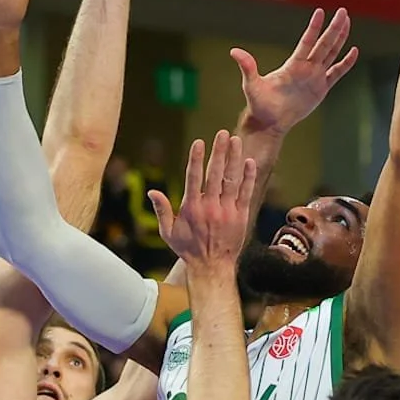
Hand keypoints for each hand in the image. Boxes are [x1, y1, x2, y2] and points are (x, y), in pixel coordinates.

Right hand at [152, 132, 255, 271]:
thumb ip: (161, 209)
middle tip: (221, 133)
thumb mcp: (168, 232)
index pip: (194, 178)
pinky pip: (246, 192)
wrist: (212, 267)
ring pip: (232, 180)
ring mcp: (227, 211)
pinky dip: (248, 177)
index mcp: (191, 208)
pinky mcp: (241, 216)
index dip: (196, 158)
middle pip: (215, 174)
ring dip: (234, 158)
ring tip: (235, 140)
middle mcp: (210, 207)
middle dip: (219, 152)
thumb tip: (151, 191)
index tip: (199, 142)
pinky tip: (249, 161)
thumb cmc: (188, 249)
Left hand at [235, 8, 359, 134]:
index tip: (321, 12)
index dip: (314, 27)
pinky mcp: (321, 89)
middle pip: (324, 44)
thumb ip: (247, 67)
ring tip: (347, 23)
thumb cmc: (260, 104)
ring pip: (332, 54)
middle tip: (343, 11)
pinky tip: (354, 51)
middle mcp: (306, 67)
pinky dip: (346, 63)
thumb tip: (234, 51)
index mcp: (293, 65)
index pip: (307, 42)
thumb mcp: (252, 85)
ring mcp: (315, 77)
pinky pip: (337, 73)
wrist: (270, 122)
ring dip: (340, 39)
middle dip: (334, 28)